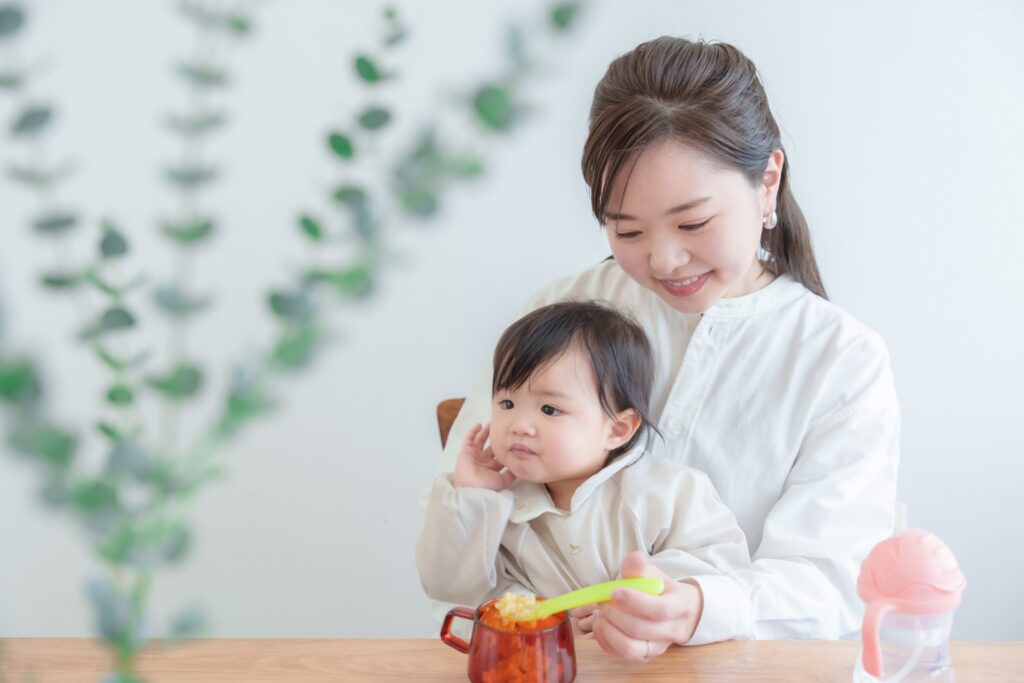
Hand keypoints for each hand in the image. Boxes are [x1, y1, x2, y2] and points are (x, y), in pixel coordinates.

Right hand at [453, 423, 515, 490]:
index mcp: (492, 468)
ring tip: (492, 423)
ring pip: (481, 440)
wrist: (471, 488)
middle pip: (491, 446)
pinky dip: (473, 432)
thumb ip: (511, 473)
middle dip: (496, 438)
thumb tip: (519, 466)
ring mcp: (475, 455)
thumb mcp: (503, 480)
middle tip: (502, 428)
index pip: (500, 455)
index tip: (512, 439)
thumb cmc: (487, 485)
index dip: (505, 447)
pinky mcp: (466, 451)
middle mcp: (484, 461)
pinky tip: (479, 425)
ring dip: (485, 432)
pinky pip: (469, 439)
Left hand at [588, 551, 703, 660]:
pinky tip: (600, 625)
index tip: (614, 591)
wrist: (675, 611)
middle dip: (615, 614)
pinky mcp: (645, 656)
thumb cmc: (661, 590)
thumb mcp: (653, 574)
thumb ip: (639, 568)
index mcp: (680, 605)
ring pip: (631, 648)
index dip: (635, 601)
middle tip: (602, 601)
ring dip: (608, 631)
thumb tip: (635, 558)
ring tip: (599, 615)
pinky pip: (622, 656)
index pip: (659, 609)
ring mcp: (659, 647)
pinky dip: (605, 641)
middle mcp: (673, 631)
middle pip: (641, 629)